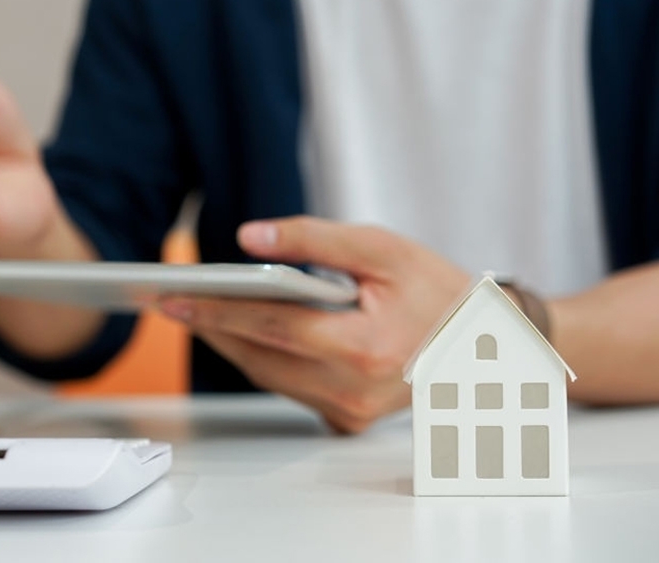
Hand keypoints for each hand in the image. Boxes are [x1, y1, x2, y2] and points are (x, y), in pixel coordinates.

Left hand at [160, 217, 469, 433]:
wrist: (484, 342)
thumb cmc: (437, 290)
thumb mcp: (381, 249)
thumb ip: (313, 240)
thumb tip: (248, 239)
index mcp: (365, 349)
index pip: (273, 327)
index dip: (220, 310)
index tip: (175, 298)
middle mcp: (354, 391)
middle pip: (261, 358)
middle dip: (214, 328)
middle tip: (174, 301)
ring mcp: (351, 412)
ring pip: (270, 377)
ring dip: (233, 344)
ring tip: (200, 311)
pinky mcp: (348, 418)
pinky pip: (290, 388)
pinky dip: (264, 359)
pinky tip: (245, 332)